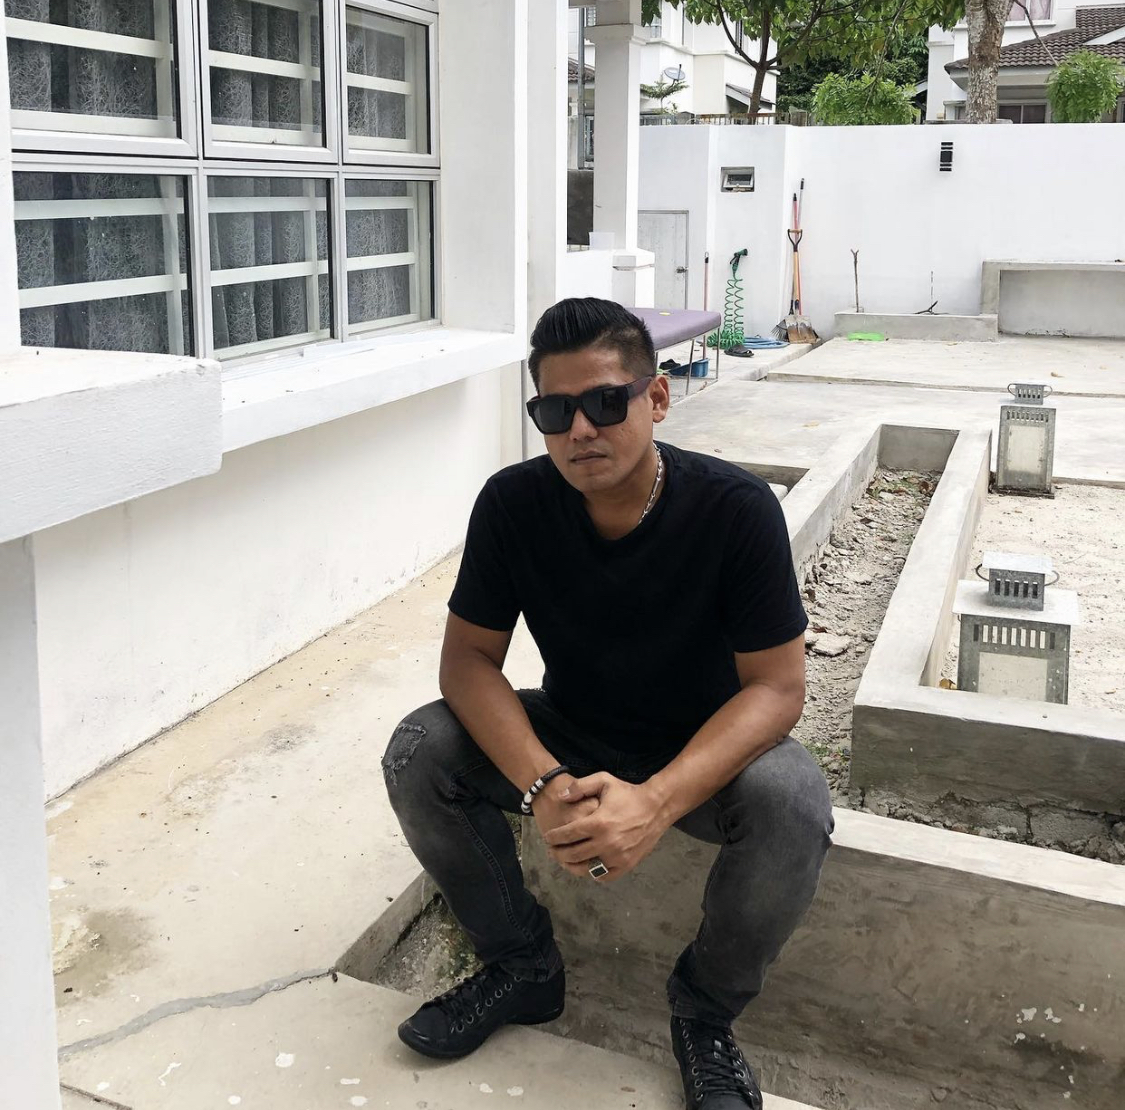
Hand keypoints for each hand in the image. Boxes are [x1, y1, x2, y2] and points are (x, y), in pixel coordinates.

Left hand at [542, 773, 669, 881]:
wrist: (656, 807)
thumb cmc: (628, 793)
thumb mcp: (604, 781)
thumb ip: (580, 787)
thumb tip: (560, 796)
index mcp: (598, 822)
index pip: (568, 835)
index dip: (554, 837)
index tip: (547, 837)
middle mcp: (606, 842)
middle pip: (573, 854)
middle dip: (558, 853)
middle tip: (551, 850)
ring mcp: (617, 856)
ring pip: (586, 869)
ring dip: (571, 866)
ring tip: (565, 860)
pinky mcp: (627, 865)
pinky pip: (604, 876)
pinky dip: (593, 873)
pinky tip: (587, 866)